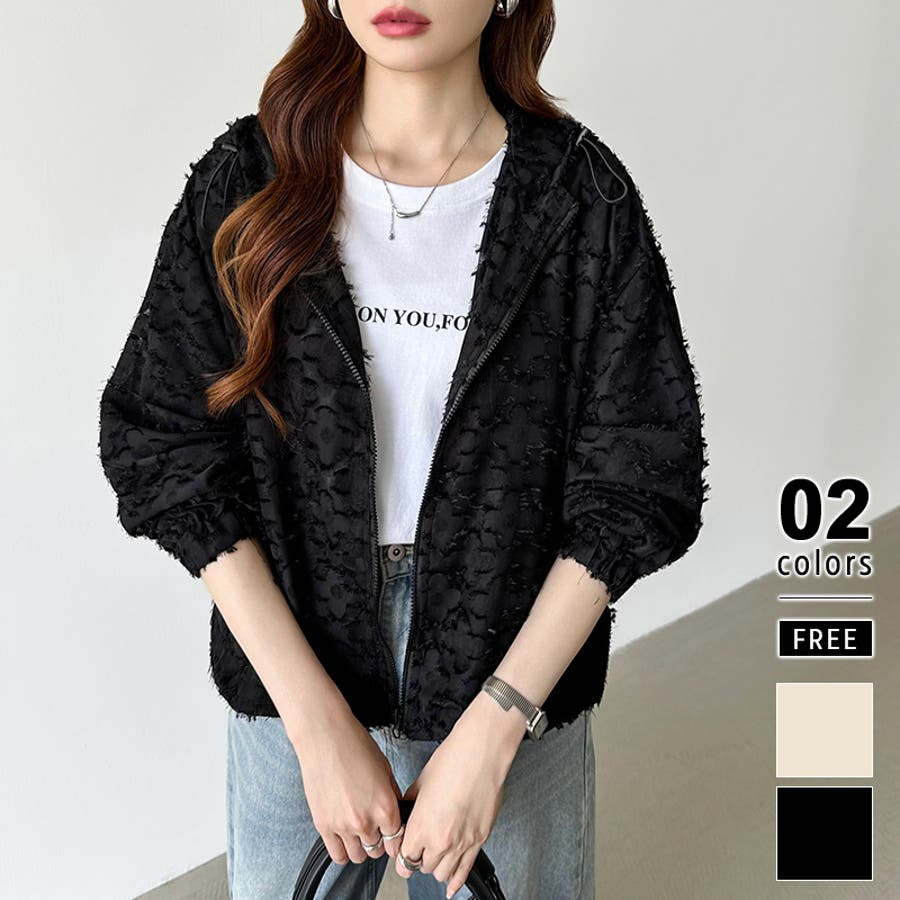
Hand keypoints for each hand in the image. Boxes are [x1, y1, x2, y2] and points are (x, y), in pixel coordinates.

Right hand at [290, 703, 404, 865]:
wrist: (325, 737)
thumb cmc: (355, 746)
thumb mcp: (385, 770)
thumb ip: (392, 797)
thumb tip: (395, 814)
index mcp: (385, 807)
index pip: (397, 842)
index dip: (396, 839)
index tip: (392, 836)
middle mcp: (366, 821)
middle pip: (377, 851)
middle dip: (378, 842)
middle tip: (374, 829)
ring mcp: (343, 826)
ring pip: (358, 856)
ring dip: (360, 847)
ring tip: (358, 832)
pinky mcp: (323, 825)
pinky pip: (337, 854)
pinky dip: (343, 850)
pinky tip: (344, 838)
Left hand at [395, 691, 526, 897]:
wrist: (480, 754)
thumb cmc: (452, 761)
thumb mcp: (420, 782)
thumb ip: (411, 805)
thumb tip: (408, 813)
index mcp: (421, 827)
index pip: (404, 860)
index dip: (402, 855)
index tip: (404, 849)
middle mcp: (440, 841)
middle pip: (423, 868)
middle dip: (419, 859)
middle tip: (420, 847)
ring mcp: (462, 843)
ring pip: (442, 874)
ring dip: (437, 866)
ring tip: (436, 854)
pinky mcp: (480, 840)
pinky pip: (465, 872)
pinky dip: (456, 882)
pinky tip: (451, 886)